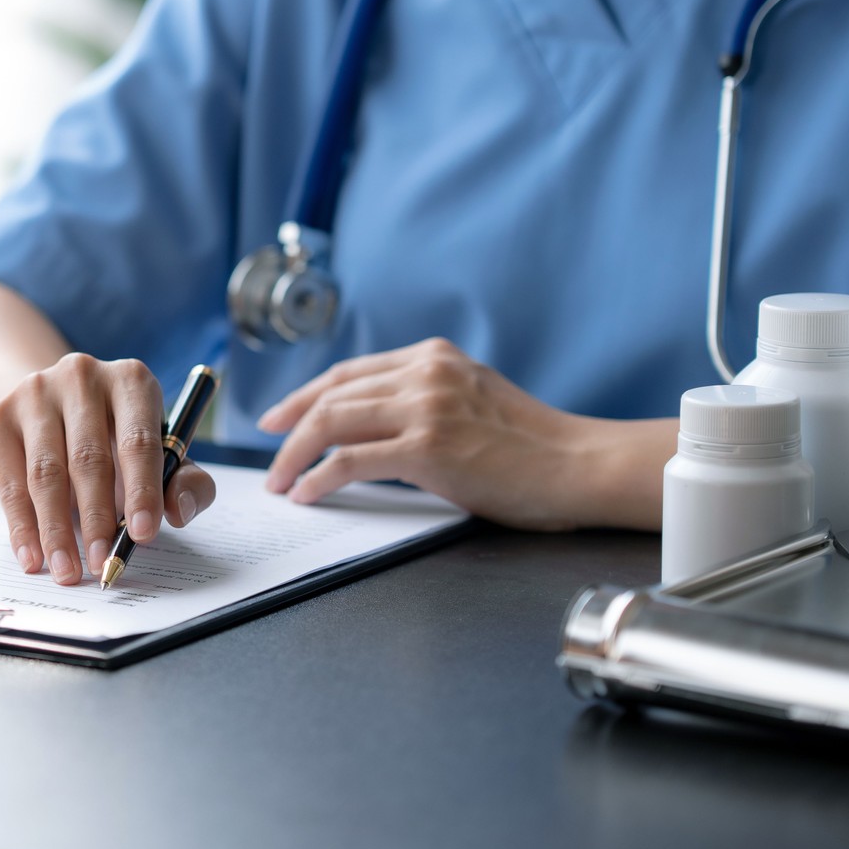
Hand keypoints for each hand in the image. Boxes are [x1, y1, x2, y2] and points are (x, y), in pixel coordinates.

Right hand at [0, 354, 215, 584]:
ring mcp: (33, 394)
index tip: (142, 536)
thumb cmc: (117, 440)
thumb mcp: (160, 455)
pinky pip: (11, 483)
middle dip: (97, 520)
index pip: (139, 441)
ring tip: (68, 572)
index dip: (142, 492)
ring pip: (45, 474)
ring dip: (56, 531)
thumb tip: (179, 511)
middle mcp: (80, 376)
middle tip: (104, 565)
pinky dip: (22, 527)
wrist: (50, 412)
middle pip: (88, 459)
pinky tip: (33, 558)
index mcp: (131, 381)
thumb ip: (184, 482)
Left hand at [258, 338, 618, 529]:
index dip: (304, 395)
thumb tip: (366, 427)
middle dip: (288, 425)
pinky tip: (306, 492)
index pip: (349, 372)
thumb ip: (423, 399)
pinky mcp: (428, 447)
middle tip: (268, 453)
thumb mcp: (470, 399)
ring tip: (280, 480)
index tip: (278, 417)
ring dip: (293, 454)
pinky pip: (350, 460)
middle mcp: (425, 373)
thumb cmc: (532, 446)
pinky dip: (318, 477)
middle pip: (331, 394)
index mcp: (433, 356)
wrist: (580, 465)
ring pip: (331, 422)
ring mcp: (426, 407)